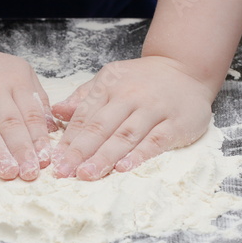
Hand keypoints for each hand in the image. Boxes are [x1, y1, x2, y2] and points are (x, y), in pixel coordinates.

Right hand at [0, 48, 56, 180]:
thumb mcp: (22, 75)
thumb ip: (38, 101)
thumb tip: (52, 130)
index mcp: (14, 80)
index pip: (30, 113)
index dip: (38, 139)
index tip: (45, 160)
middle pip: (8, 123)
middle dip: (21, 150)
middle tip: (29, 172)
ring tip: (9, 172)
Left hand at [51, 56, 214, 180]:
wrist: (186, 68)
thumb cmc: (142, 79)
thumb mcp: (110, 78)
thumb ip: (84, 96)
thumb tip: (56, 111)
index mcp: (109, 86)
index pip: (85, 115)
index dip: (69, 139)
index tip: (55, 160)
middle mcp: (130, 96)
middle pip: (101, 127)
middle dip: (81, 151)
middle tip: (65, 172)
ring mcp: (154, 109)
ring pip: (126, 135)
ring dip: (105, 156)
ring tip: (87, 174)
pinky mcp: (176, 122)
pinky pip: (156, 140)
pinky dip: (139, 155)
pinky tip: (124, 167)